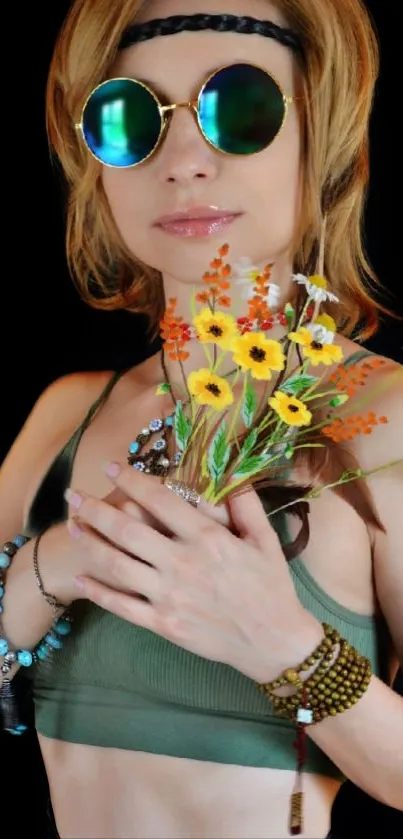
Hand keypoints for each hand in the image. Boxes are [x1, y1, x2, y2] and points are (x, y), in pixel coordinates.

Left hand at [67, 463, 322, 681]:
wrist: (273, 641)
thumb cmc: (271, 586)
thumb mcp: (265, 539)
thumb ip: (245, 504)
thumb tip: (232, 472)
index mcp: (207, 538)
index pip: (160, 501)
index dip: (131, 480)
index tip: (110, 467)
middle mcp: (182, 563)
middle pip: (127, 530)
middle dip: (95, 509)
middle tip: (73, 494)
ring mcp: (169, 596)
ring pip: (117, 565)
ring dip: (90, 543)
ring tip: (71, 526)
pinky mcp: (164, 624)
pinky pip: (122, 606)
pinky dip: (98, 591)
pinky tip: (82, 577)